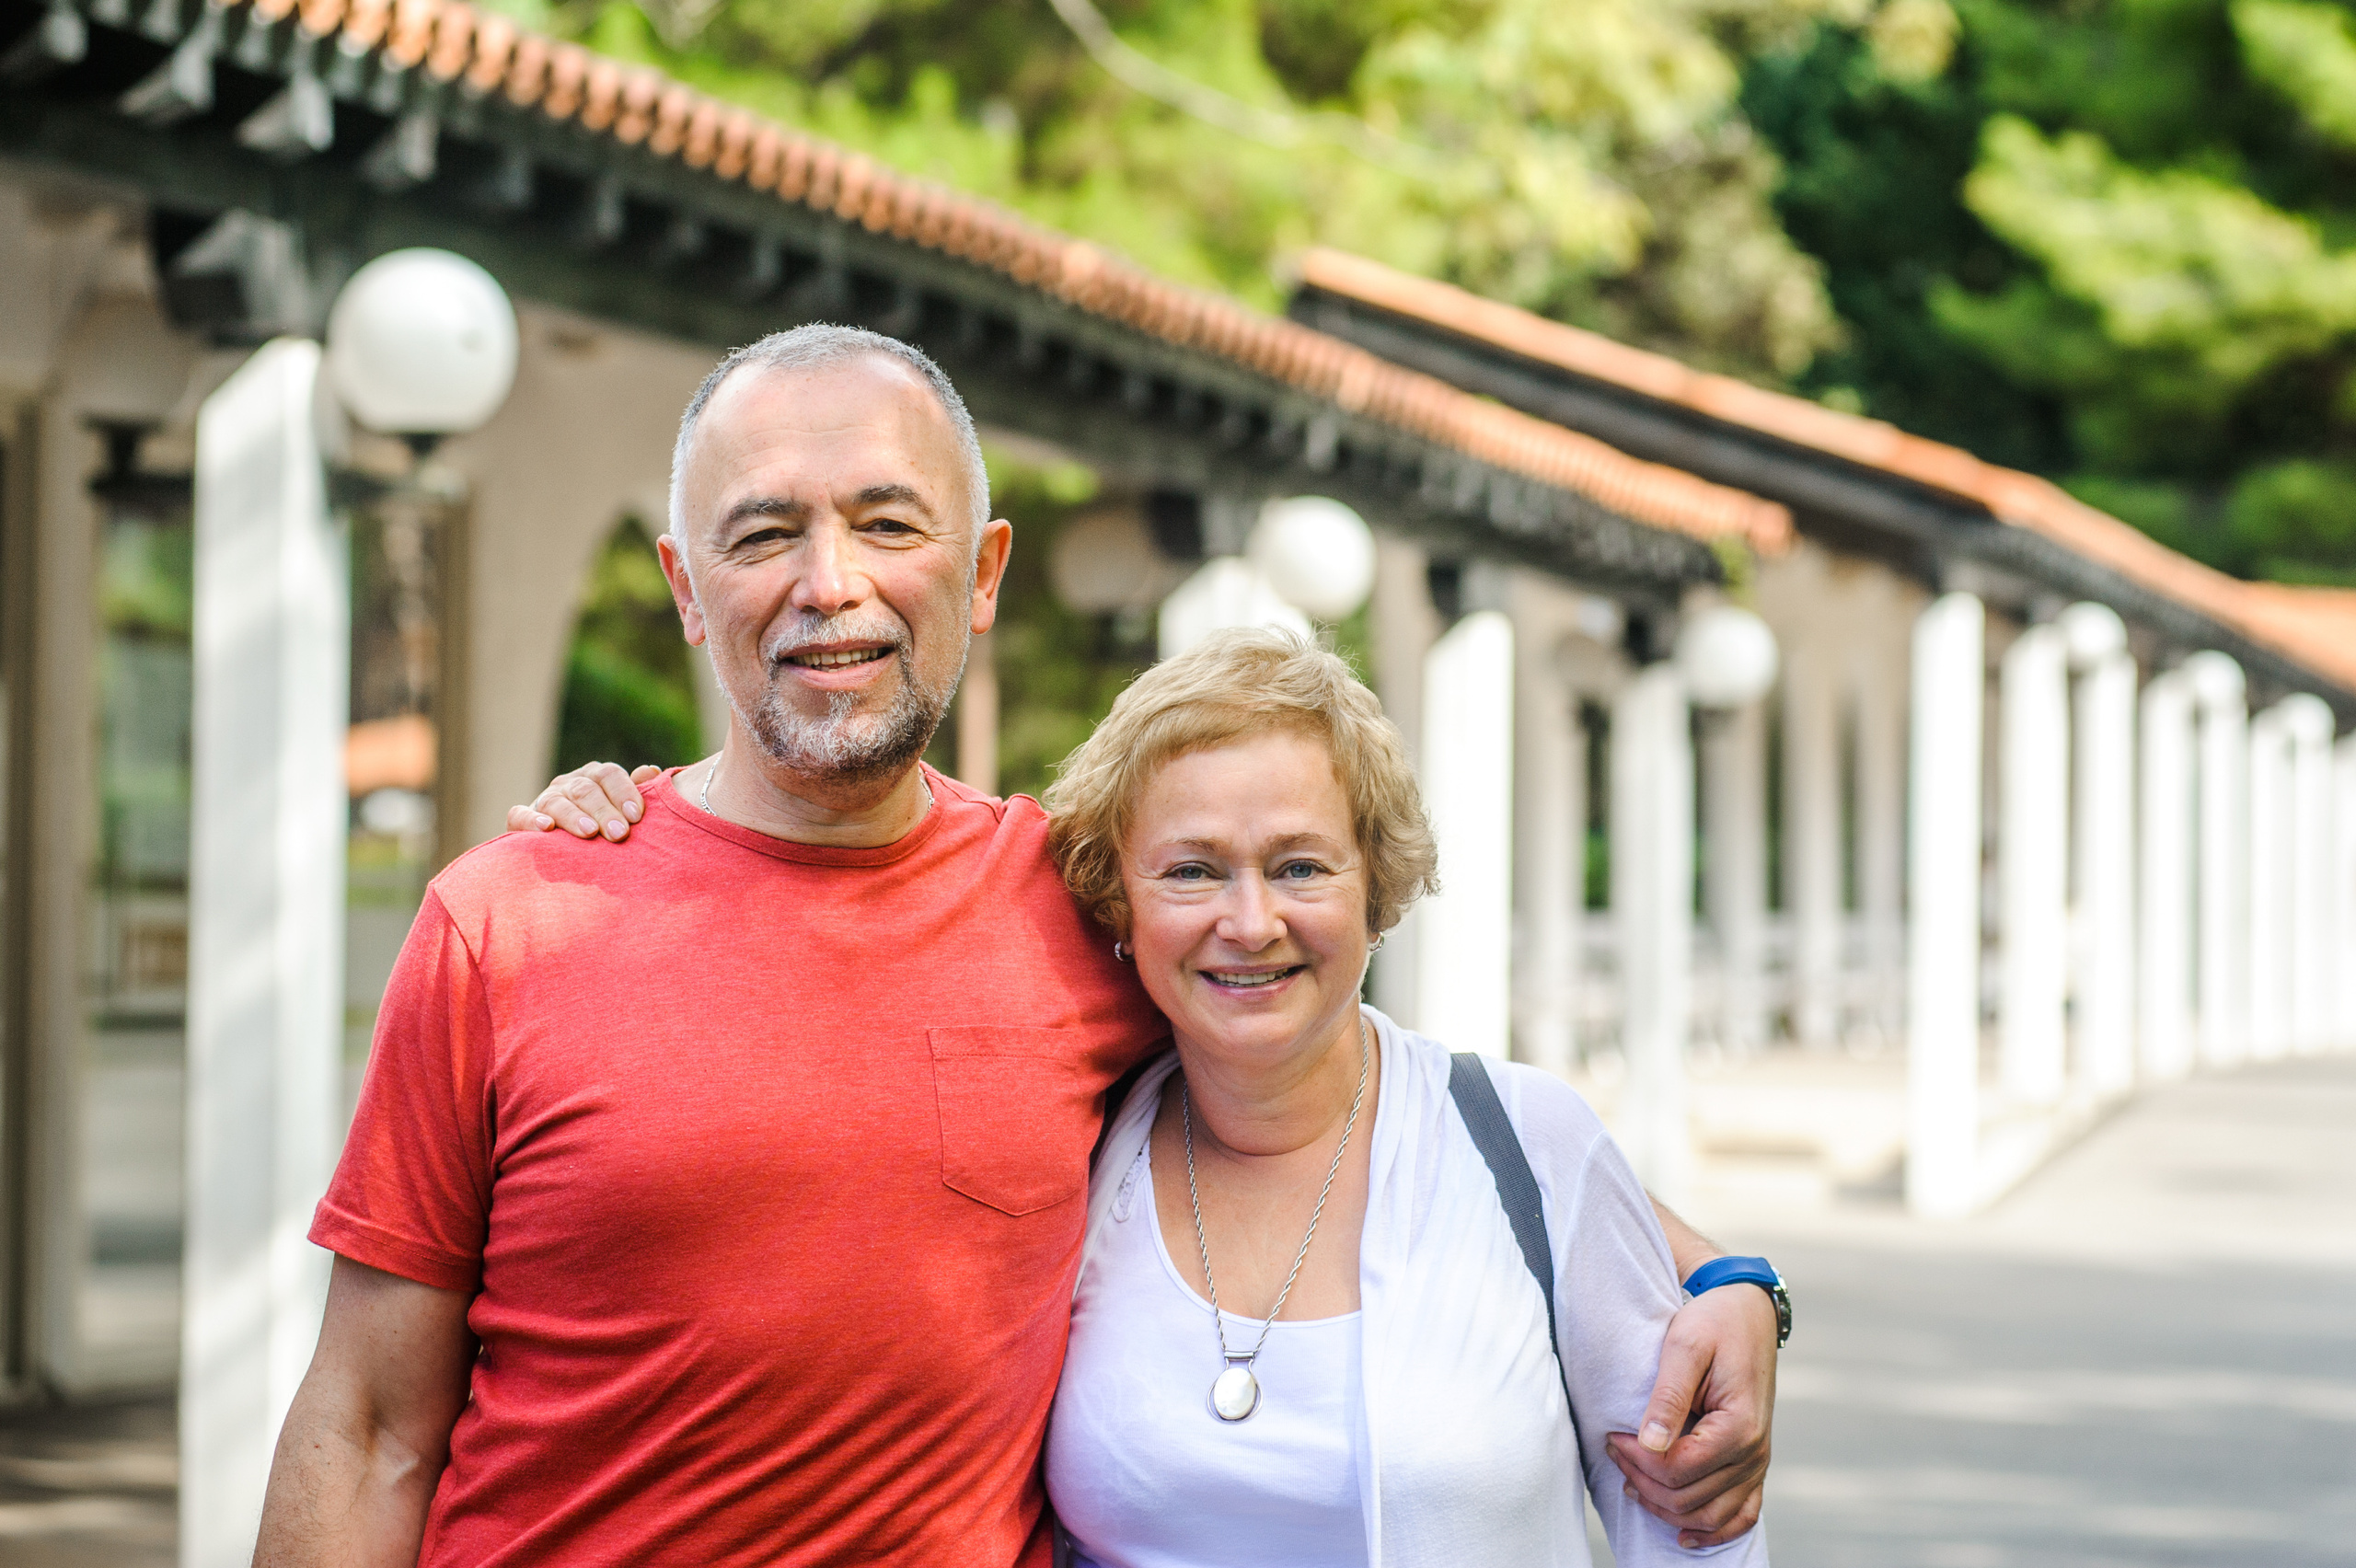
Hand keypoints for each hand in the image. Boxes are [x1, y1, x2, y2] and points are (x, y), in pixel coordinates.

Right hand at [506, 762, 661, 841]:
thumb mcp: (623, 810)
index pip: (608, 774)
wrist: (565, 850)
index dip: (623, 792)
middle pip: (586, 790)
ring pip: (556, 801)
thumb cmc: (607, 828)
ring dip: (573, 816)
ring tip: (589, 832)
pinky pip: (520, 814)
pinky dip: (532, 820)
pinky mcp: (521, 819)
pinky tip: (547, 829)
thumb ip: (637, 791)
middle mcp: (569, 784)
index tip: (636, 816)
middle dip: (604, 811)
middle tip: (619, 833)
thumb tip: (650, 770)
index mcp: (595, 777)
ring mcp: (544, 799)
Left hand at [1607, 1281, 1775, 1547]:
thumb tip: (1649, 1444)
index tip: (1613, 1435)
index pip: (1678, 1469)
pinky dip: (1712, 1531)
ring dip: (1666, 1508)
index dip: (1637, 1460)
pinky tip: (1682, 1534)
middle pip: (1688, 1497)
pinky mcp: (1753, 1464)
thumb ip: (1668, 1396)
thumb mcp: (1685, 1346)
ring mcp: (1757, 1463)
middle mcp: (1754, 1453)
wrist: (1747, 1312)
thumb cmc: (1714, 1322)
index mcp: (1739, 1426)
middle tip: (1613, 1448)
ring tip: (1631, 1481)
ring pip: (1709, 1515)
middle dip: (1642, 1480)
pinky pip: (1740, 1515)